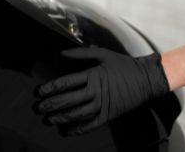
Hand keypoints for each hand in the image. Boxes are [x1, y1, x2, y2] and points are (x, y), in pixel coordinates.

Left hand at [35, 47, 168, 135]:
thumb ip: (80, 54)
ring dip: (60, 118)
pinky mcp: (109, 116)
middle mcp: (96, 92)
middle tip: (37, 108)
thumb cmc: (123, 65)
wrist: (146, 79)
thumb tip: (60, 53)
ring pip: (77, 115)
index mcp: (93, 75)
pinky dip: (77, 130)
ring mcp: (103, 105)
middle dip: (50, 105)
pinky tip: (65, 131)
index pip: (66, 83)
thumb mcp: (102, 54)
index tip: (38, 92)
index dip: (50, 88)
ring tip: (47, 120)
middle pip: (68, 100)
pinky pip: (90, 125)